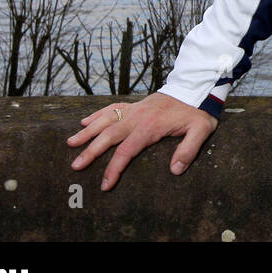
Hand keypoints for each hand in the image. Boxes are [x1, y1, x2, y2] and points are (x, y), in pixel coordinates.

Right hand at [67, 92, 218, 190]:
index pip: (126, 151)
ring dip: (87, 132)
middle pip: (108, 136)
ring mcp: (134, 109)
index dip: (114, 169)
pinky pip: (112, 108)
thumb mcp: (201, 130)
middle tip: (75, 166)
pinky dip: (97, 114)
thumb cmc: (198, 111)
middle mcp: (137, 118)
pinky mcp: (135, 105)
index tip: (105, 185)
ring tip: (70, 143)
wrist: (197, 87)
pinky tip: (84, 121)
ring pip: (105, 120)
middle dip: (90, 152)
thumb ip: (189, 150)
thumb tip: (175, 170)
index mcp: (150, 127)